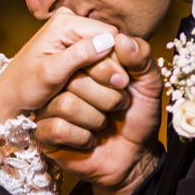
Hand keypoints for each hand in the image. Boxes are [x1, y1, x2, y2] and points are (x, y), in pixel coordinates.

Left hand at [0, 8, 130, 122]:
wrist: (10, 94)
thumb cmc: (25, 86)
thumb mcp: (50, 73)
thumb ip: (78, 56)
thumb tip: (108, 42)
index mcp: (64, 22)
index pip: (108, 34)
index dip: (116, 58)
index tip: (116, 84)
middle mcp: (69, 19)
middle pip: (109, 39)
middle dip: (111, 64)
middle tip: (113, 89)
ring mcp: (72, 30)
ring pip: (106, 47)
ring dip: (106, 68)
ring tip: (102, 88)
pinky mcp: (73, 42)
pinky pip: (98, 53)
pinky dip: (99, 69)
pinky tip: (94, 83)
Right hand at [35, 34, 163, 194]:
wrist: (134, 157)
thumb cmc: (138, 117)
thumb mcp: (148, 83)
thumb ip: (141, 56)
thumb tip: (121, 37)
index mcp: (84, 65)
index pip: (85, 53)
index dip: (108, 69)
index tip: (126, 84)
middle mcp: (63, 83)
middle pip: (73, 78)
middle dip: (107, 98)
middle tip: (120, 107)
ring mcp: (51, 108)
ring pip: (66, 104)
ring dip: (95, 119)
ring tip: (104, 125)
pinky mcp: (45, 134)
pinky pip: (57, 128)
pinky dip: (82, 137)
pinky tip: (91, 140)